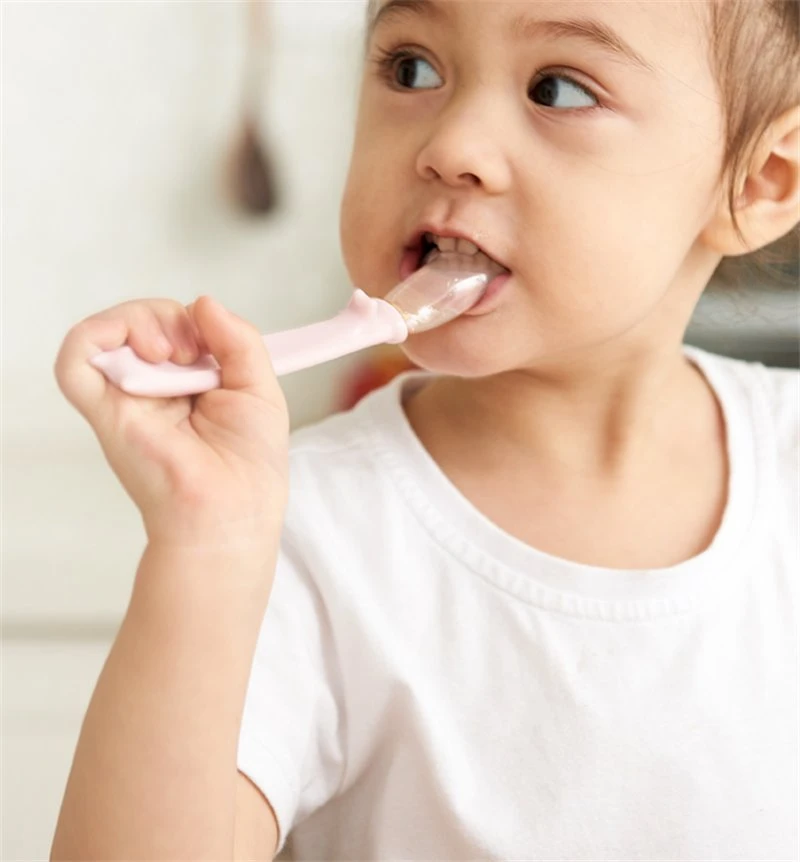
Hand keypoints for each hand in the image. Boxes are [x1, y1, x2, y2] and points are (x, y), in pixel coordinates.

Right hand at [55, 296, 289, 548]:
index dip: (193, 320)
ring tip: (172, 354)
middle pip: (141, 321)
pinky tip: (143, 351)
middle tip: (192, 352)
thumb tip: (203, 301)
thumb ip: (238, 339)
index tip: (216, 344)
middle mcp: (153, 388)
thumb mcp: (259, 386)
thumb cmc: (250, 463)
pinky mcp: (104, 410)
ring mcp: (125, 397)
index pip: (174, 326)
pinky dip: (98, 334)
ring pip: (109, 329)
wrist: (231, 510)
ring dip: (142, 321)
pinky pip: (75, 358)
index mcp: (187, 383)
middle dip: (169, 317)